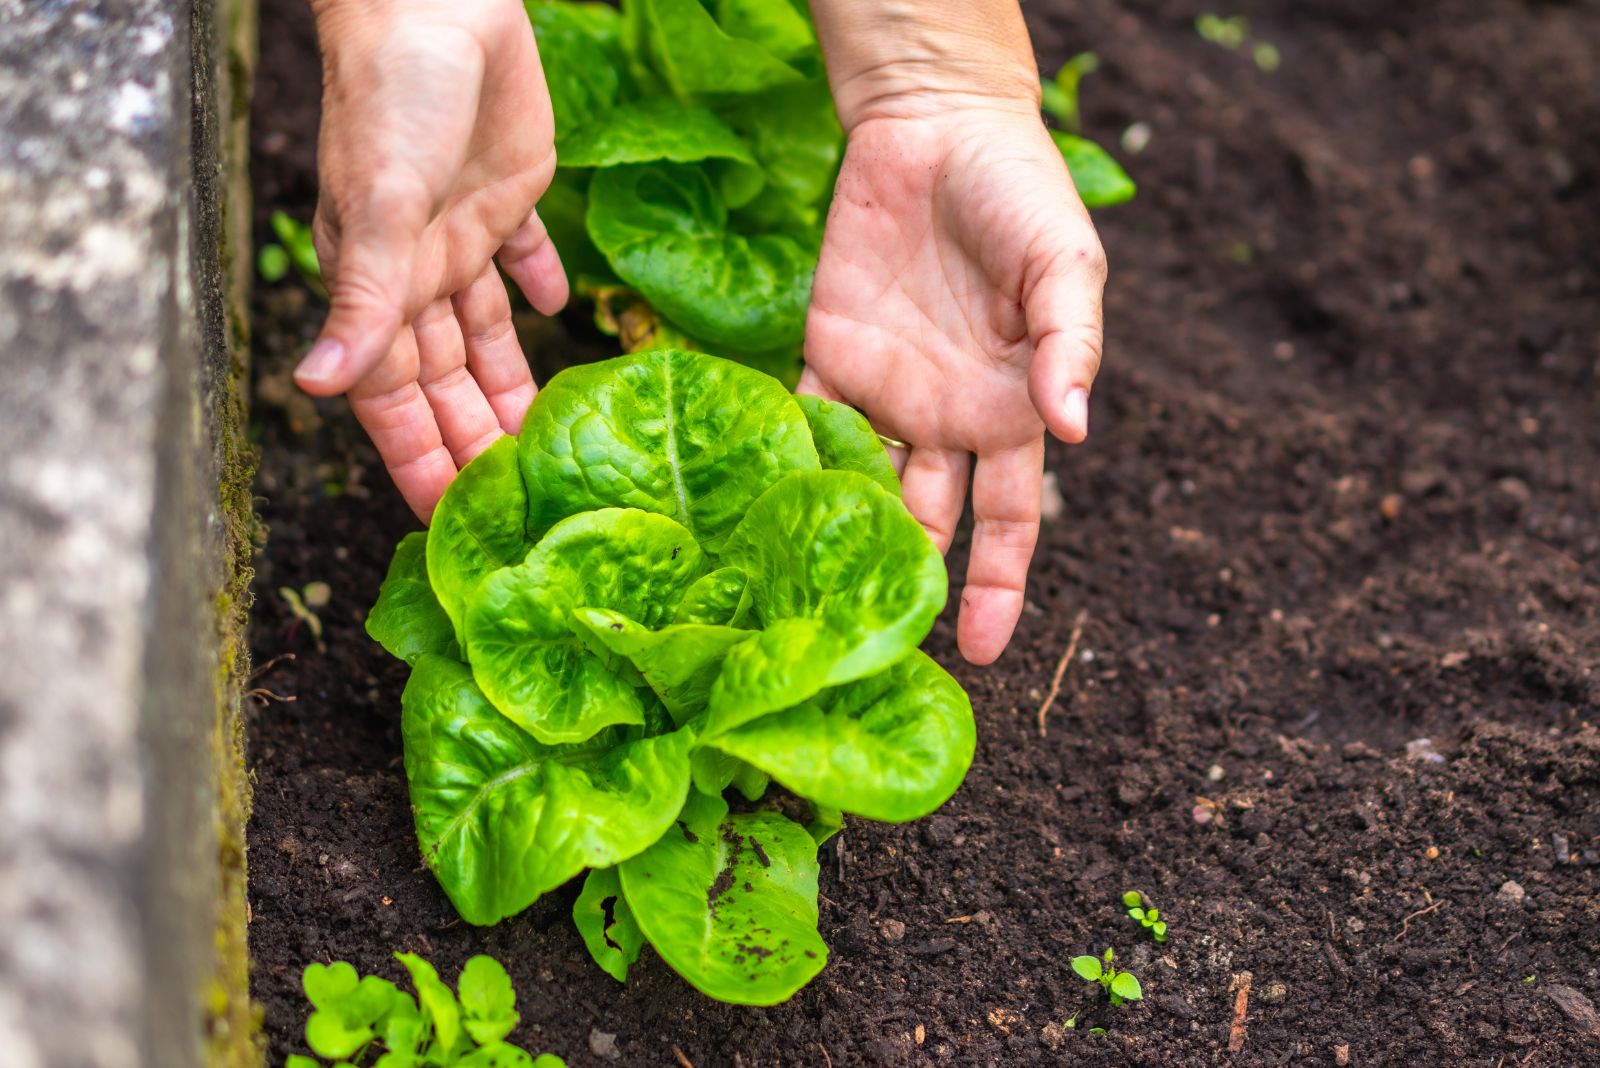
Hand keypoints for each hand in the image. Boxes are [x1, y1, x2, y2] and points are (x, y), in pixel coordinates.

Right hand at [295, 0, 567, 519]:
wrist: (437, 4)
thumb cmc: (393, 101)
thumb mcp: (382, 209)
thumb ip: (363, 301)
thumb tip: (314, 386)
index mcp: (381, 284)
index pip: (396, 397)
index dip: (418, 459)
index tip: (442, 523)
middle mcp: (419, 271)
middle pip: (449, 379)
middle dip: (473, 442)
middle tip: (513, 507)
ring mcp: (464, 234)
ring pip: (488, 335)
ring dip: (513, 387)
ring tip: (547, 445)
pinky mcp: (509, 194)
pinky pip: (526, 257)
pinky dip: (543, 288)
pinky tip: (561, 317)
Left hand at [799, 104, 1106, 663]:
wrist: (936, 126)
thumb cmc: (1019, 194)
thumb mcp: (1064, 266)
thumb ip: (1070, 347)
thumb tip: (1076, 431)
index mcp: (1009, 412)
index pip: (1006, 522)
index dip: (998, 589)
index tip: (985, 656)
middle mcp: (946, 419)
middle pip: (930, 526)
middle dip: (910, 590)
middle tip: (880, 655)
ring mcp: (884, 393)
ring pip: (862, 489)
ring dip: (844, 541)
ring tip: (817, 605)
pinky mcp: (826, 355)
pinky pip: (805, 424)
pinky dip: (789, 466)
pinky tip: (769, 520)